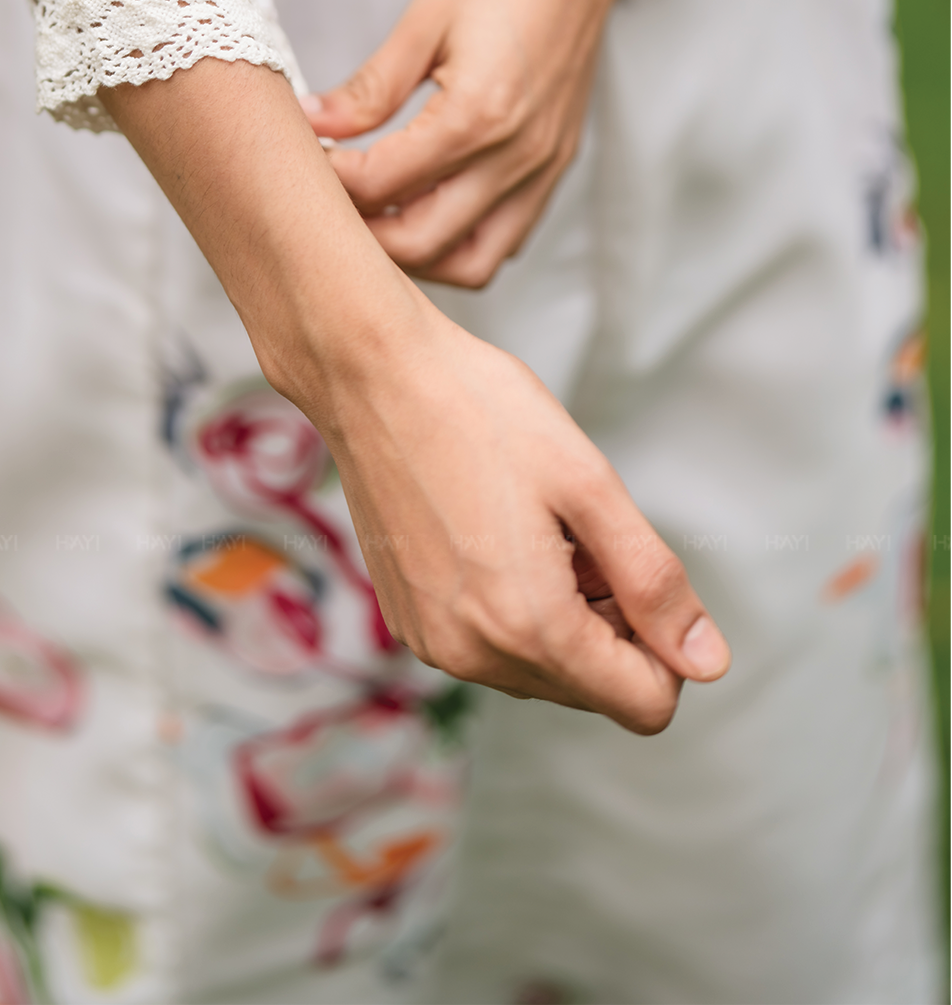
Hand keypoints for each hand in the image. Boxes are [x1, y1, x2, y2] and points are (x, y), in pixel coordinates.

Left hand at [302, 0, 697, 287]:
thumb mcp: (424, 16)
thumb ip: (369, 87)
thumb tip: (313, 124)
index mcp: (478, 114)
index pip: (381, 185)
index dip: (328, 181)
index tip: (295, 159)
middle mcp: (518, 155)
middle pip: (421, 242)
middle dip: (361, 234)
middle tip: (321, 198)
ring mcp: (544, 166)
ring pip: (472, 260)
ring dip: (414, 252)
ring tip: (369, 211)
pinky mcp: (556, 165)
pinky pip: (505, 235)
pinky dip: (458, 239)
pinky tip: (420, 201)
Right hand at [318, 289, 730, 730]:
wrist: (371, 376)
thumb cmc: (478, 411)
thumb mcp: (590, 485)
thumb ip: (654, 583)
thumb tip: (708, 661)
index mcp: (529, 627)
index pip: (644, 704)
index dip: (666, 643)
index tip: (637, 572)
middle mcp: (474, 654)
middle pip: (592, 689)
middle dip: (610, 623)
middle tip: (584, 534)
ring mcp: (433, 642)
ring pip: (540, 670)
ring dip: (561, 614)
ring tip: (535, 527)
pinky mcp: (407, 621)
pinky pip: (488, 646)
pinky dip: (510, 605)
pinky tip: (493, 532)